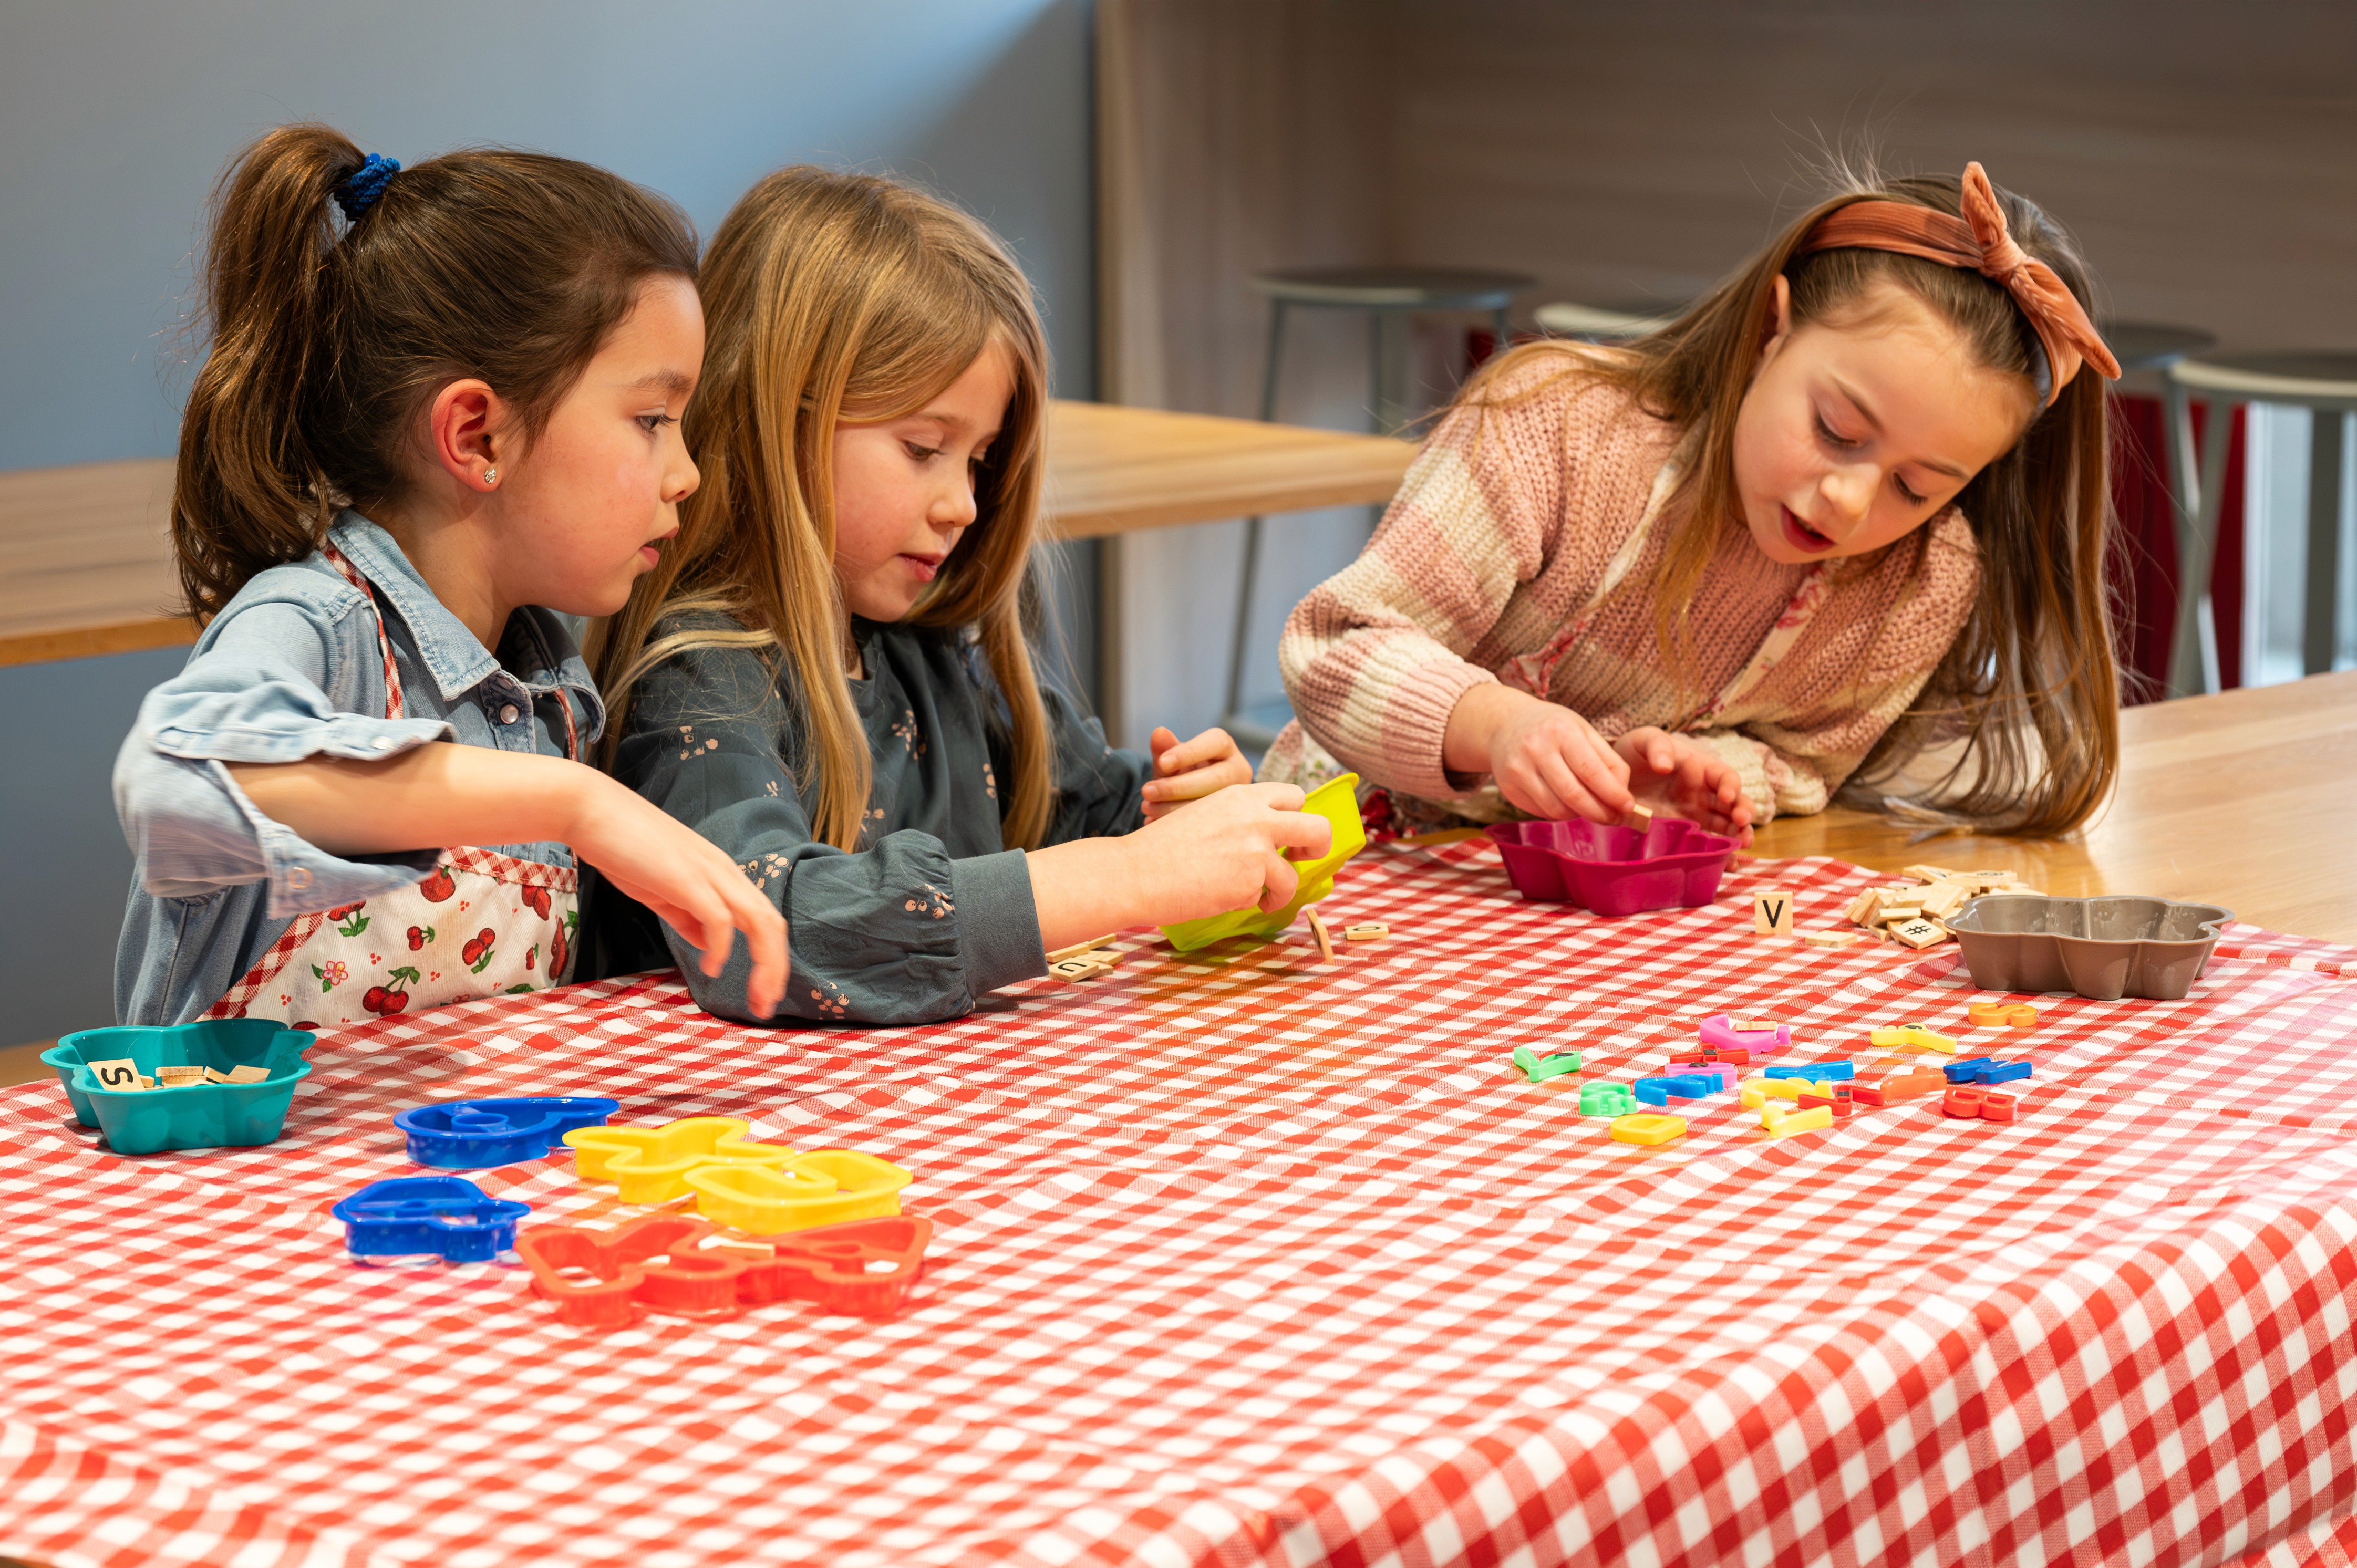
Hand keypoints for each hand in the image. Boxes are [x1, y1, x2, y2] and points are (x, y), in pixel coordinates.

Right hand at [565, 775, 791, 1016]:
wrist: (590, 811)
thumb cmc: (624, 848)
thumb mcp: (664, 890)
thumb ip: (688, 916)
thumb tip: (709, 946)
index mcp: (721, 874)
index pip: (763, 919)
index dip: (770, 959)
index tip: (761, 993)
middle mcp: (724, 872)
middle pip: (772, 923)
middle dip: (776, 970)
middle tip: (766, 1007)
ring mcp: (708, 872)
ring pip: (758, 921)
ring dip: (764, 964)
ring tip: (755, 997)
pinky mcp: (686, 877)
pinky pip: (719, 918)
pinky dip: (722, 947)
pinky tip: (712, 967)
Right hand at [1028, 781, 1332, 946]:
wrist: (1136, 873)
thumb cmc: (1163, 849)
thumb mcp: (1205, 813)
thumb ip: (1241, 819)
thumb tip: (1271, 837)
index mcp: (1242, 795)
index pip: (1295, 796)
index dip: (1298, 817)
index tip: (1289, 836)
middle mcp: (1256, 817)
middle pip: (1318, 828)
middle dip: (1318, 847)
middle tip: (1299, 859)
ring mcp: (1256, 849)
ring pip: (1293, 875)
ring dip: (1280, 890)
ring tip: (1259, 897)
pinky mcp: (1250, 881)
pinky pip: (1265, 897)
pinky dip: (1251, 902)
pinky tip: (1225, 898)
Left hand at [1140, 725, 1252, 819]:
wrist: (1189, 797)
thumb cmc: (1182, 773)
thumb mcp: (1171, 761)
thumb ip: (1165, 748)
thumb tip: (1159, 732)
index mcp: (1225, 747)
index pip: (1215, 742)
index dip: (1189, 752)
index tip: (1163, 763)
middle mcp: (1238, 770)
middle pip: (1217, 778)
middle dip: (1178, 787)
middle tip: (1147, 791)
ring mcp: (1238, 797)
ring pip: (1213, 805)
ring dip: (1175, 809)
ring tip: (1147, 808)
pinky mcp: (1231, 819)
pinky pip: (1207, 824)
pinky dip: (1177, 825)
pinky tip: (1154, 823)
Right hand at [1451, 686, 1632, 822]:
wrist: (1506, 724)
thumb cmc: (1554, 728)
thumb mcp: (1584, 731)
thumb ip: (1608, 760)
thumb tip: (1623, 797)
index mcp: (1561, 731)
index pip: (1592, 772)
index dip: (1613, 794)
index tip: (1628, 806)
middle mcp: (1536, 749)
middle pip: (1574, 795)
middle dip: (1600, 813)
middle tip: (1614, 819)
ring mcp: (1519, 770)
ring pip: (1558, 809)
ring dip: (1580, 815)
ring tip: (1589, 808)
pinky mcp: (1509, 788)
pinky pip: (1542, 812)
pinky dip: (1560, 813)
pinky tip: (1566, 803)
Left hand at [1614, 726, 1754, 842]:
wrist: (1612, 779)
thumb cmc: (1634, 754)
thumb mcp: (1643, 740)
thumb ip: (1656, 745)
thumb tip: (1665, 765)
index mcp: (1701, 768)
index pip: (1725, 777)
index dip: (1731, 786)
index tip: (1728, 796)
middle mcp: (1704, 793)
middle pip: (1734, 804)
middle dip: (1743, 814)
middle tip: (1742, 824)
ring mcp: (1695, 816)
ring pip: (1727, 827)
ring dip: (1739, 835)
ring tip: (1743, 845)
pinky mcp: (1683, 835)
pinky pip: (1707, 846)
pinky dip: (1720, 856)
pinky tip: (1728, 866)